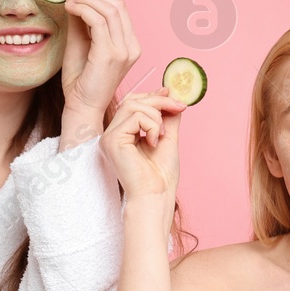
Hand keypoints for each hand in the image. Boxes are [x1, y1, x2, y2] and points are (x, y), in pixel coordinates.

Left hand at [60, 0, 141, 147]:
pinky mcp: (111, 55)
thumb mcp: (80, 43)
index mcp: (129, 44)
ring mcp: (124, 51)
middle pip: (118, 4)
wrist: (81, 108)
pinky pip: (99, 21)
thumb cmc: (80, 81)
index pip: (120, 7)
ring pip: (110, 9)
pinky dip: (83, 8)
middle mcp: (131, 46)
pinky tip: (69, 7)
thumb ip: (81, 21)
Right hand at [100, 87, 188, 201]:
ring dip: (156, 116)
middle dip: (159, 101)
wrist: (157, 195)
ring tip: (161, 135)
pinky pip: (134, 117)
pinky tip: (154, 142)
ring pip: (133, 105)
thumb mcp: (167, 139)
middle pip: (132, 100)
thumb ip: (166, 118)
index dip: (152, 96)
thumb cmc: (161, 176)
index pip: (132, 104)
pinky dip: (151, 126)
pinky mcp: (112, 140)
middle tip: (180, 108)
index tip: (172, 96)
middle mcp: (112, 134)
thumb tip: (170, 96)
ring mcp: (109, 137)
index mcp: (123, 134)